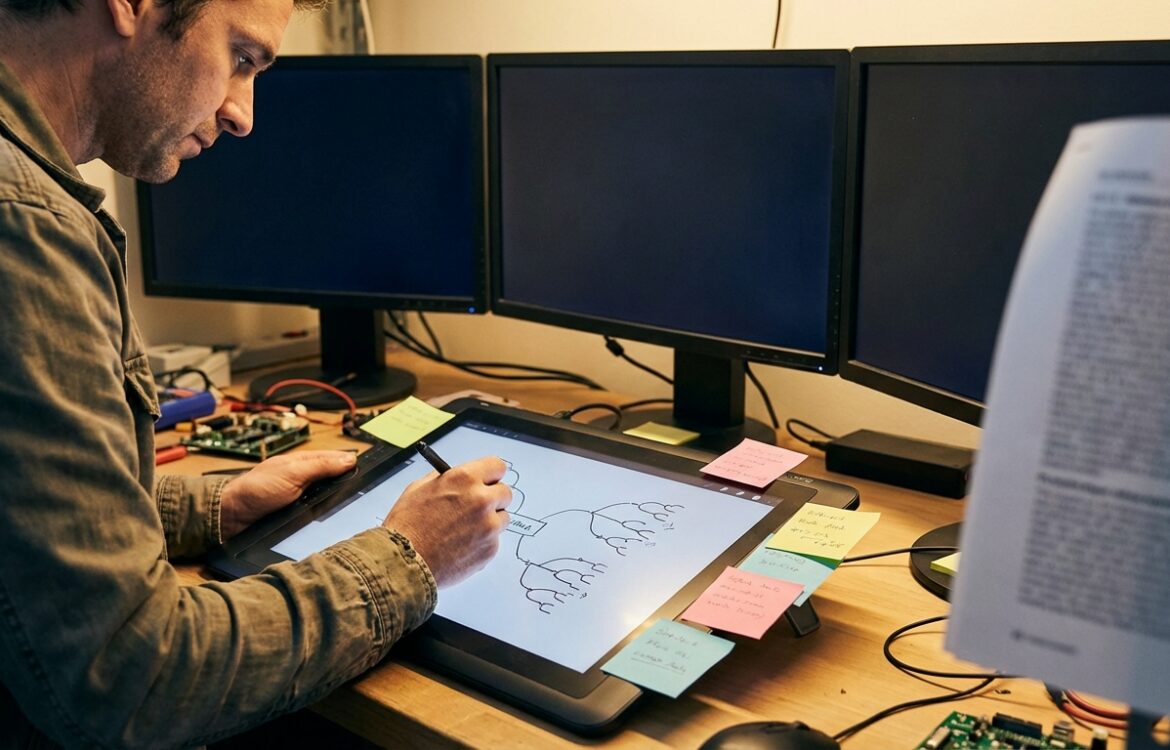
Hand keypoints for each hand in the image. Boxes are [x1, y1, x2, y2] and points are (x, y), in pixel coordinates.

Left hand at [219, 450, 357, 539]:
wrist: (233, 518)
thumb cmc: (256, 490)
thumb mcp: (293, 474)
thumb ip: (321, 466)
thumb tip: (349, 459)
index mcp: (305, 462)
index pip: (338, 460)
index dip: (354, 464)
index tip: (373, 470)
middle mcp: (305, 478)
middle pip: (336, 479)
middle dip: (350, 485)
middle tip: (369, 491)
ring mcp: (302, 497)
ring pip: (329, 498)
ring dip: (339, 504)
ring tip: (357, 507)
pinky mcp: (298, 514)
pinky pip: (319, 513)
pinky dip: (327, 516)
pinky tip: (336, 521)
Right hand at [385, 456, 511, 587]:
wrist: (402, 562)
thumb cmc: (406, 526)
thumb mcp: (419, 488)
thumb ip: (447, 479)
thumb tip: (461, 478)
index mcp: (464, 478)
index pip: (497, 466)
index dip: (491, 475)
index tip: (488, 481)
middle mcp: (481, 499)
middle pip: (505, 493)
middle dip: (493, 499)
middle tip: (477, 508)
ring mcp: (489, 526)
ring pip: (502, 518)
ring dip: (489, 522)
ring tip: (464, 531)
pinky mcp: (490, 549)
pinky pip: (494, 541)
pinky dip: (482, 543)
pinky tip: (461, 546)